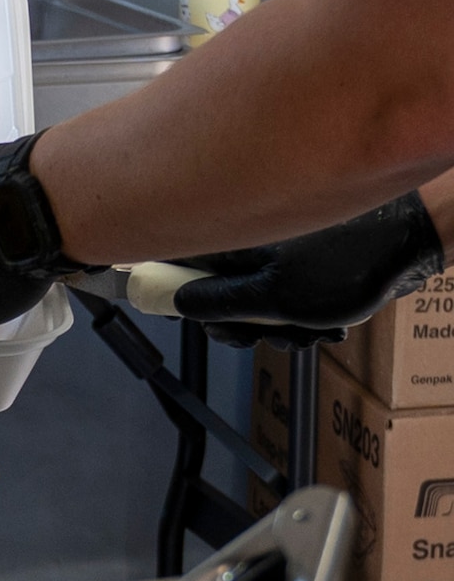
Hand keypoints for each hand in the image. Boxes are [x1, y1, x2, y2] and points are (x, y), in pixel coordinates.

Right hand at [172, 191, 444, 346]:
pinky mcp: (300, 266)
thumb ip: (219, 303)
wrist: (407, 245)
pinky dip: (303, 318)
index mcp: (231, 243)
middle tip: (264, 337)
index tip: (182, 317)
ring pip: (255, 303)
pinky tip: (328, 325)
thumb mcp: (273, 299)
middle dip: (242, 326)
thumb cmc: (344, 266)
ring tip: (310, 331)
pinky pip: (285, 300)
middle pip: (217, 294)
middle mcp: (248, 245)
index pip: (178, 262)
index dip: (174, 294)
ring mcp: (276, 256)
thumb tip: (178, 304)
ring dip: (279, 328)